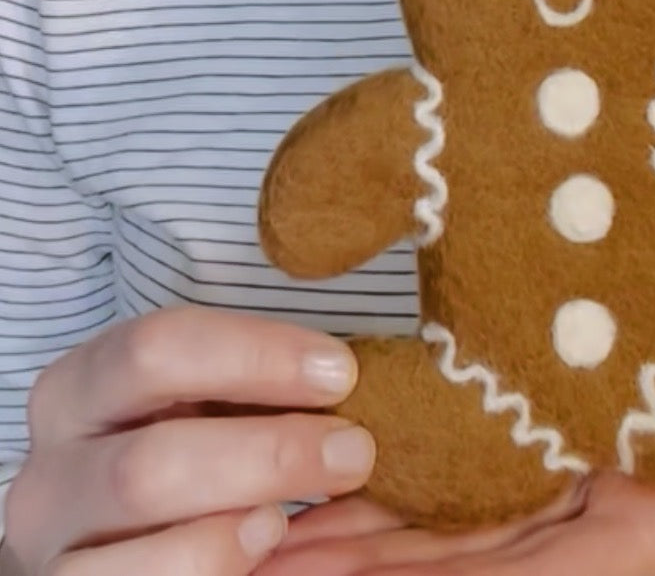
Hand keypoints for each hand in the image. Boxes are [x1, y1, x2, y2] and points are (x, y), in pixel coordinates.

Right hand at [1, 306, 375, 575]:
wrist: (123, 544)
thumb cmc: (189, 456)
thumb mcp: (208, 408)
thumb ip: (258, 390)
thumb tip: (347, 374)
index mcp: (83, 389)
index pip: (158, 348)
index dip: (256, 354)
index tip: (340, 371)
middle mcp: (51, 470)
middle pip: (151, 461)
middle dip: (271, 455)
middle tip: (354, 451)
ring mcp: (54, 548)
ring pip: (137, 535)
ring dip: (238, 518)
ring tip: (295, 511)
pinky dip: (210, 563)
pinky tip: (260, 542)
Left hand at [254, 471, 654, 575]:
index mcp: (654, 521)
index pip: (534, 565)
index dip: (445, 575)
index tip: (351, 575)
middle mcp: (596, 506)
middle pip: (468, 550)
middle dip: (370, 560)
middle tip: (267, 554)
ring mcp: (571, 469)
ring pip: (454, 509)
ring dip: (368, 520)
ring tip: (272, 523)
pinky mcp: (558, 424)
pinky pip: (474, 456)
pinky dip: (409, 467)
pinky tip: (344, 461)